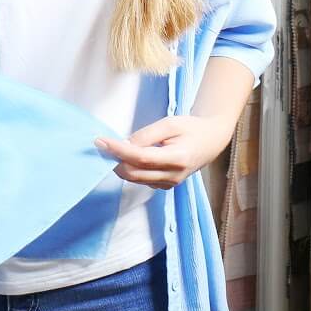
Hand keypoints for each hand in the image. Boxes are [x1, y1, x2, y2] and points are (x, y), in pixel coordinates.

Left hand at [94, 114, 237, 190]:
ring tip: (114, 149)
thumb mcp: (170, 123)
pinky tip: (130, 157)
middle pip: (134, 174)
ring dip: (121, 165)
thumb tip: (124, 145)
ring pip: (135, 179)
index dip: (118, 151)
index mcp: (177, 158)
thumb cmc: (191, 128)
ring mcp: (170, 184)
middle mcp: (173, 176)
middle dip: (115, 160)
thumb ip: (146, 135)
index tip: (100, 141)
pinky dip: (131, 170)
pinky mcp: (165, 186)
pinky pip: (142, 180)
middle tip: (104, 145)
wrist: (210, 142)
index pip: (140, 158)